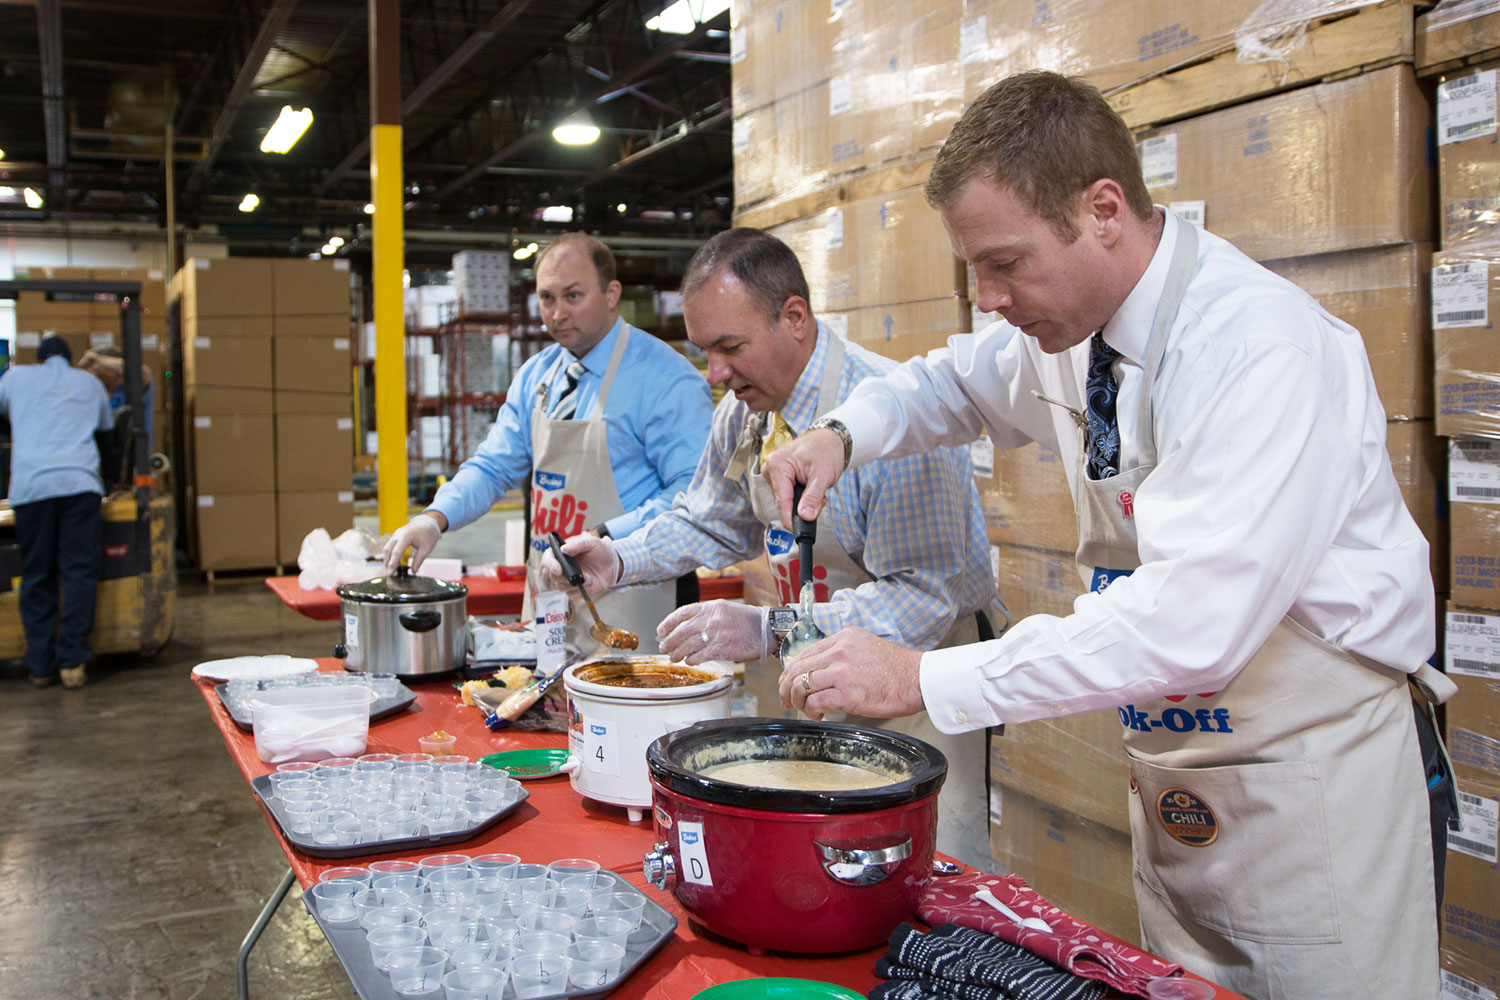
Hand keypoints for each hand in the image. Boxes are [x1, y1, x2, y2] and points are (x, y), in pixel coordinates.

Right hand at [381, 513, 443, 572]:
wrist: (427, 522)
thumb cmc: (428, 534)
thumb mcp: (426, 548)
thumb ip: (419, 560)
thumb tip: (414, 571)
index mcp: (406, 536)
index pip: (396, 551)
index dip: (392, 563)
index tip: (390, 572)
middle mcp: (398, 534)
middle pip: (388, 550)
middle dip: (387, 562)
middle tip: (389, 574)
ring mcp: (396, 534)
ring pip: (387, 548)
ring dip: (387, 559)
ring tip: (391, 571)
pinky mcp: (396, 536)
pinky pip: (390, 546)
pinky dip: (390, 555)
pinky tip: (394, 563)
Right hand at [536, 532, 621, 594]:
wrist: (612, 564)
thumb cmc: (600, 550)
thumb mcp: (592, 542)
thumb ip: (578, 544)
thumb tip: (564, 549)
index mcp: (561, 553)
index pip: (547, 559)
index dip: (550, 565)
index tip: (559, 569)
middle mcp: (561, 567)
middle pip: (551, 576)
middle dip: (564, 578)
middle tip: (577, 576)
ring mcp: (566, 579)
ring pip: (560, 587)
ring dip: (574, 584)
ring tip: (589, 578)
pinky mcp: (573, 589)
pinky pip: (571, 595)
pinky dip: (580, 591)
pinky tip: (589, 583)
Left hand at [658, 601, 768, 663]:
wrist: (766, 629)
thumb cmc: (746, 620)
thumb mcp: (724, 609)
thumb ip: (705, 615)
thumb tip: (684, 627)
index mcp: (710, 607)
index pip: (682, 613)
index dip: (668, 623)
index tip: (660, 631)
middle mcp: (711, 619)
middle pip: (682, 631)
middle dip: (670, 641)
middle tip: (664, 648)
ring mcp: (716, 634)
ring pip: (689, 645)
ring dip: (678, 653)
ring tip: (673, 657)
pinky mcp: (722, 648)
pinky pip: (700, 656)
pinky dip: (692, 660)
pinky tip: (690, 661)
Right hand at [763, 427, 845, 528]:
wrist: (829, 440)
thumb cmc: (826, 451)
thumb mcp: (823, 476)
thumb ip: (813, 498)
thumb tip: (805, 516)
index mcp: (777, 465)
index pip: (782, 501)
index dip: (791, 519)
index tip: (799, 533)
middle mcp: (770, 468)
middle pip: (783, 503)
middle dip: (802, 506)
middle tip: (821, 498)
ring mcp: (772, 473)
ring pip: (785, 501)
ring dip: (802, 502)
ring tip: (816, 489)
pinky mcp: (777, 477)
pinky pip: (786, 495)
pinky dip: (800, 497)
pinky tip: (809, 488)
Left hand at [777, 627, 924, 720]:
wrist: (918, 680)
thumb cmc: (897, 669)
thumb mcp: (866, 648)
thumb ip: (843, 655)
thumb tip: (822, 671)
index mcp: (843, 638)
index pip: (806, 653)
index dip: (792, 671)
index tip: (789, 683)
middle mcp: (839, 651)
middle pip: (797, 668)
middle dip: (786, 687)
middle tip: (786, 700)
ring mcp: (842, 671)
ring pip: (801, 685)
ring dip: (797, 700)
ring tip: (804, 709)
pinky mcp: (847, 693)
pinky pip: (815, 701)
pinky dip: (811, 710)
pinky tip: (818, 715)